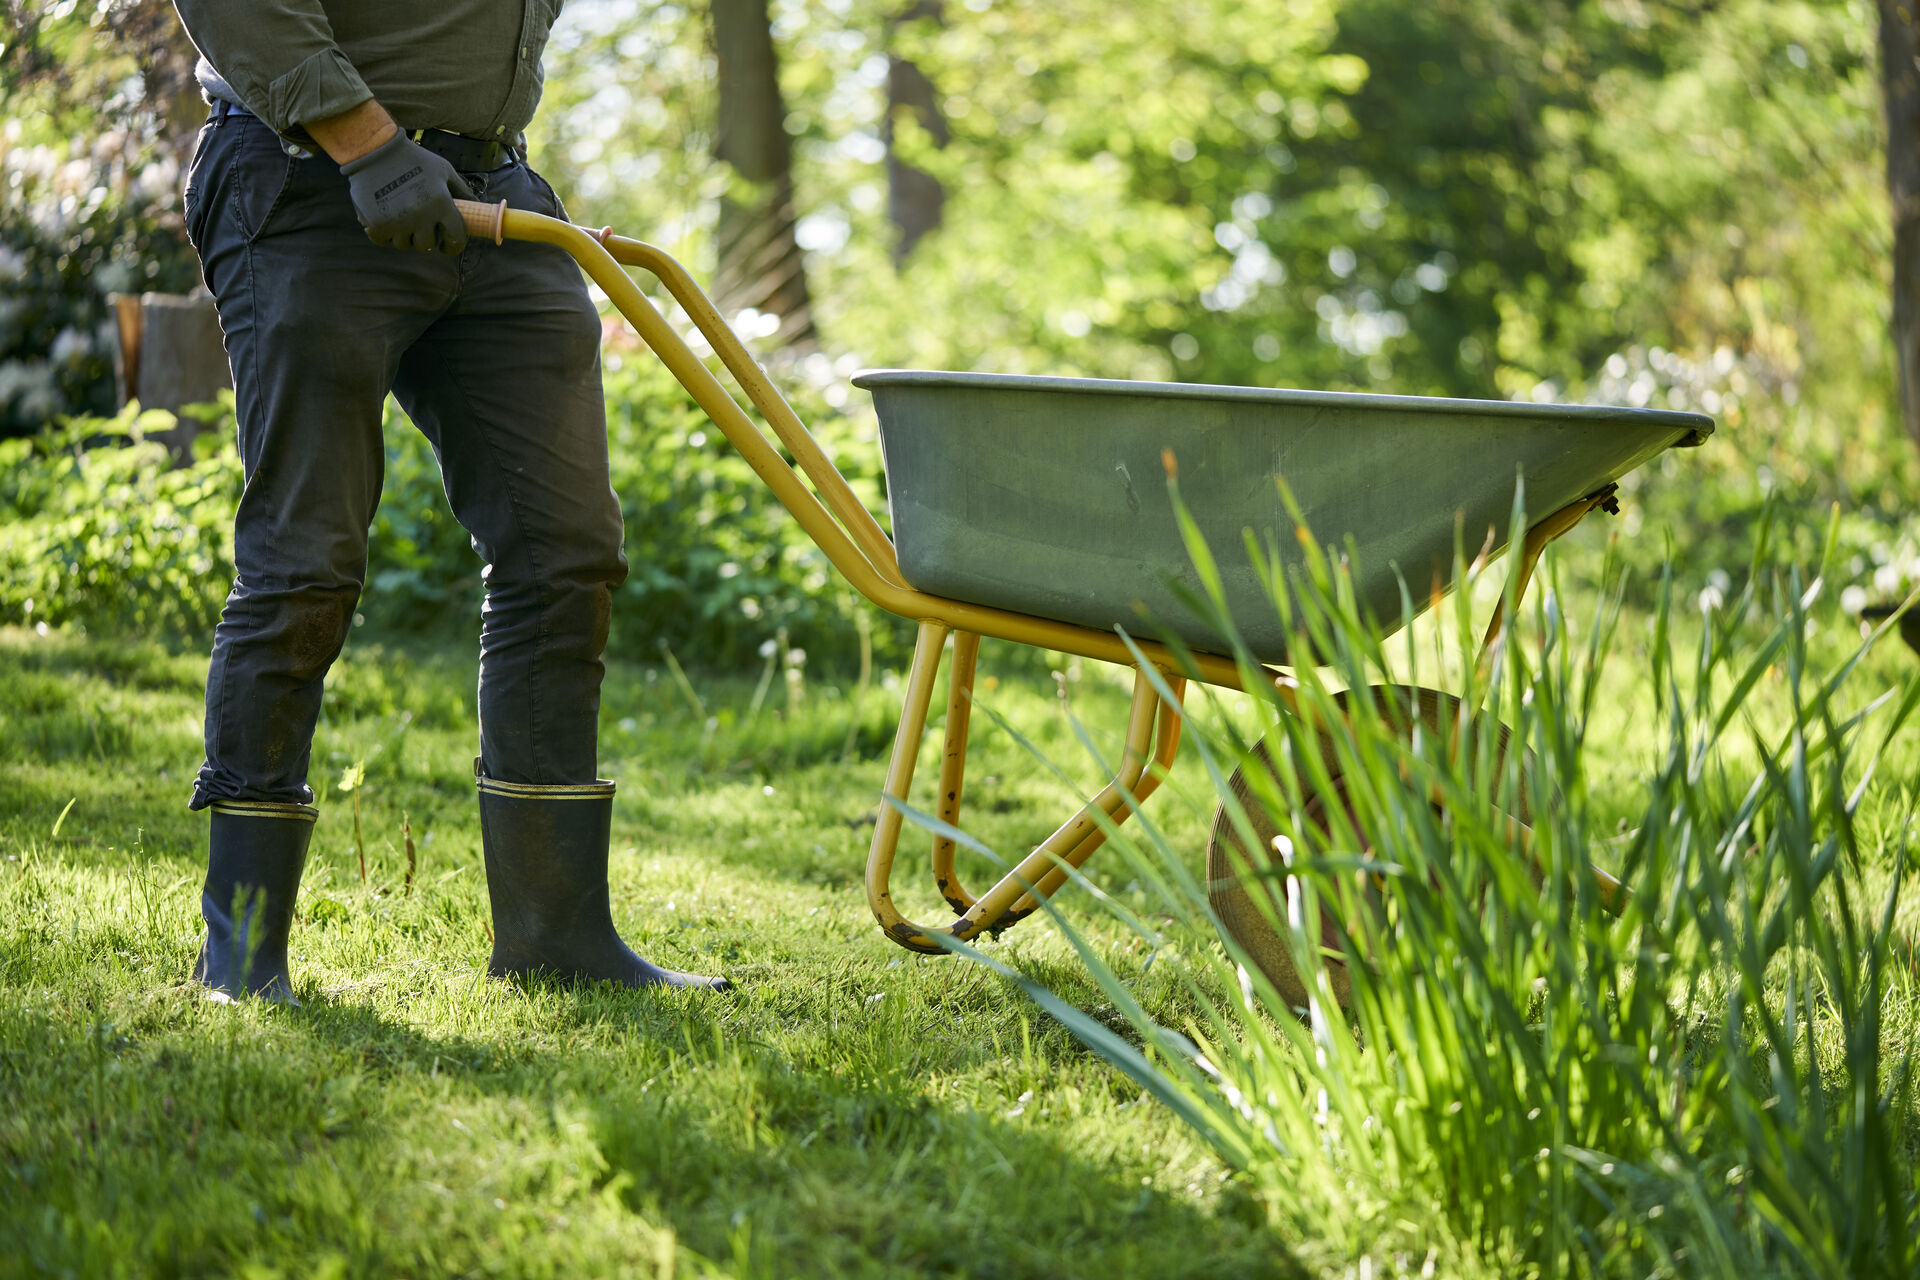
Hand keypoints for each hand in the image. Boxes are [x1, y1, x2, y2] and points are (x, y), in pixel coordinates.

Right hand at [340, 132, 473, 253]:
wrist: (375, 148)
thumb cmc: (413, 158)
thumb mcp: (443, 170)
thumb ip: (461, 190)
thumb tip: (477, 206)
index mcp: (441, 203)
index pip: (456, 238)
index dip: (454, 245)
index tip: (448, 245)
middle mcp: (421, 215)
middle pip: (427, 246)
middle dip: (425, 238)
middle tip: (419, 226)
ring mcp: (399, 221)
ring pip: (403, 244)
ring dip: (403, 235)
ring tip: (400, 218)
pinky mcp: (377, 223)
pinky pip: (382, 240)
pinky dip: (383, 233)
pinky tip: (384, 218)